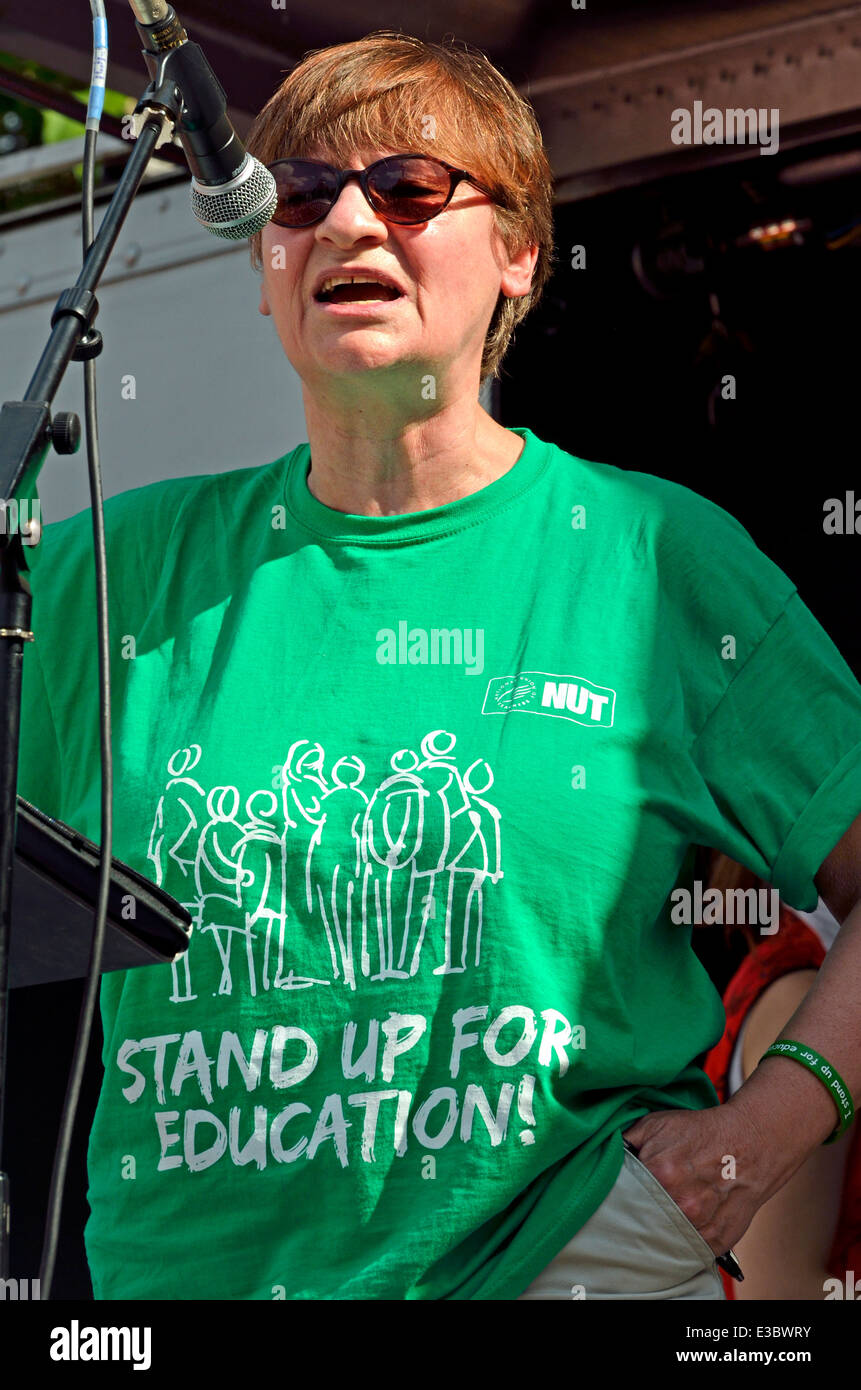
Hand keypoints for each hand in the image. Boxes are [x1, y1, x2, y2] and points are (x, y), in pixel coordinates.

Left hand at [621, 1104, 769, 1255]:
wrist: (751, 1143)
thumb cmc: (703, 1132)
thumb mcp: (658, 1124)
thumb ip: (627, 1141)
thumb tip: (604, 1156)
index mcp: (660, 1173)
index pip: (622, 1195)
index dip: (620, 1194)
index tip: (620, 1193)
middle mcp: (681, 1203)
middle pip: (642, 1221)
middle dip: (637, 1214)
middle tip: (638, 1207)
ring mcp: (700, 1225)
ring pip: (663, 1238)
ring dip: (658, 1229)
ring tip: (662, 1214)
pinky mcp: (715, 1240)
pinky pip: (688, 1249)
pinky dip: (681, 1239)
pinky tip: (681, 1223)